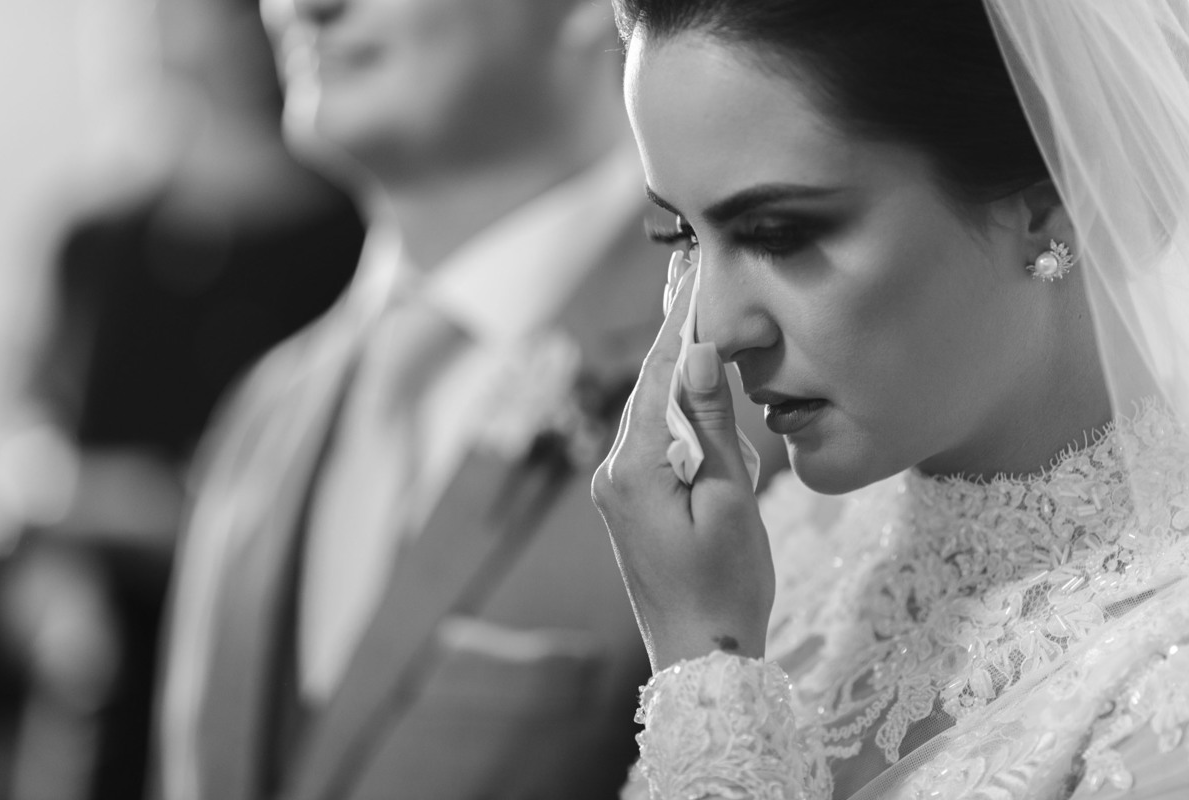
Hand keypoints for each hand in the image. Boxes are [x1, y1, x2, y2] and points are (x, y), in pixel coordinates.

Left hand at [592, 266, 774, 671]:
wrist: (700, 664)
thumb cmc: (725, 589)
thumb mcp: (729, 502)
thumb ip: (711, 425)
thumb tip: (694, 354)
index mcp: (633, 469)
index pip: (658, 377)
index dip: (678, 324)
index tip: (691, 273)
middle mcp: (611, 474)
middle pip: (647, 391)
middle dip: (674, 340)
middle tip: (692, 279)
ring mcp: (615, 493)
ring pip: (649, 417)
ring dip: (674, 376)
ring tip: (694, 320)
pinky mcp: (628, 507)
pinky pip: (650, 445)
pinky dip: (673, 414)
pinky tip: (691, 390)